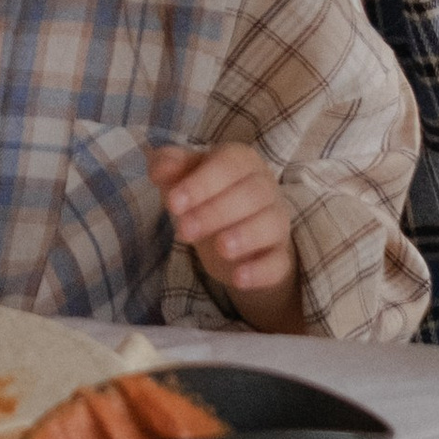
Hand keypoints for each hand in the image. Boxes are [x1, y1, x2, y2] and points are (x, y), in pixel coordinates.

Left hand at [151, 141, 303, 333]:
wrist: (233, 235)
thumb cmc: (207, 195)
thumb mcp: (184, 178)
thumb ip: (168, 166)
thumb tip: (158, 168)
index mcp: (241, 161)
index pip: (228, 165)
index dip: (200, 183)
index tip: (172, 204)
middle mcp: (265, 187)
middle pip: (251, 194)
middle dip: (216, 212)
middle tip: (184, 231)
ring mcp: (277, 223)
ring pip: (271, 224)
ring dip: (246, 235)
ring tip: (221, 248)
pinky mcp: (280, 257)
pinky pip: (278, 262)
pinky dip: (260, 271)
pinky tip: (239, 278)